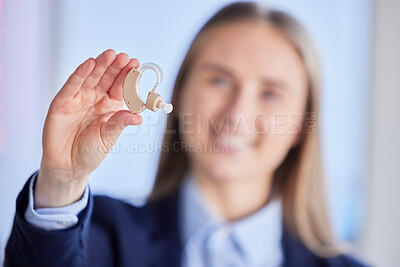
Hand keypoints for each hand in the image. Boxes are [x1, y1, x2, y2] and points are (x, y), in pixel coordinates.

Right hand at [35, 49, 141, 207]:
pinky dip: (81, 73)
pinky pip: (73, 85)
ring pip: (91, 77)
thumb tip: (139, 117)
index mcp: (111, 106)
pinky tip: (90, 63)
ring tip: (110, 54)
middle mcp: (96, 98)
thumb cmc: (91, 152)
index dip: (128, 76)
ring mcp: (79, 98)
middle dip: (116, 66)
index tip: (136, 64)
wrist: (68, 166)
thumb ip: (120, 123)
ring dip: (101, 65)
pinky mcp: (63, 101)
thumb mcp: (108, 137)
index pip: (121, 87)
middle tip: (125, 57)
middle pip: (107, 78)